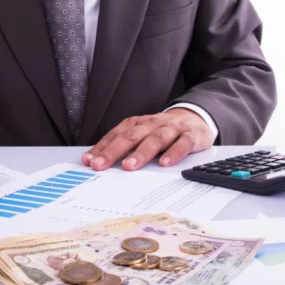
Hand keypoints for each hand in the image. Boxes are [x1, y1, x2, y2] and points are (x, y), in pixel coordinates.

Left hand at [81, 109, 211, 170]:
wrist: (196, 118)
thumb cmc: (164, 131)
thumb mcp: (143, 134)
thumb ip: (126, 146)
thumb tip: (101, 162)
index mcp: (138, 123)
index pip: (116, 135)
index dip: (102, 147)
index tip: (88, 161)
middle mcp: (152, 124)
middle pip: (131, 136)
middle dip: (114, 151)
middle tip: (100, 165)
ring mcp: (172, 129)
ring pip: (155, 139)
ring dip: (141, 153)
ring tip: (129, 166)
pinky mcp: (190, 136)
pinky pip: (182, 144)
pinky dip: (174, 153)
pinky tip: (165, 163)